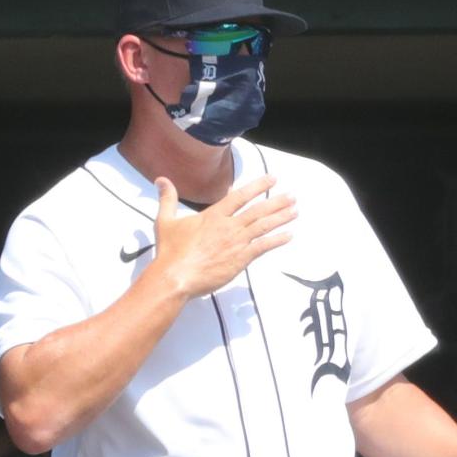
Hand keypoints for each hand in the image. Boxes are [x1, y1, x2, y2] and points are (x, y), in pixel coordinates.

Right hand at [152, 174, 295, 299]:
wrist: (176, 276)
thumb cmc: (170, 251)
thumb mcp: (166, 221)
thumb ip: (168, 199)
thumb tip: (161, 180)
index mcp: (213, 215)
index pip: (240, 195)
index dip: (258, 186)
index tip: (272, 179)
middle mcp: (229, 226)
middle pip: (258, 210)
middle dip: (277, 202)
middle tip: (292, 197)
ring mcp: (236, 242)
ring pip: (263, 226)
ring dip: (281, 218)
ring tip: (295, 211)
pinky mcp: (240, 259)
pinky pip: (263, 247)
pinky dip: (277, 240)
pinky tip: (289, 236)